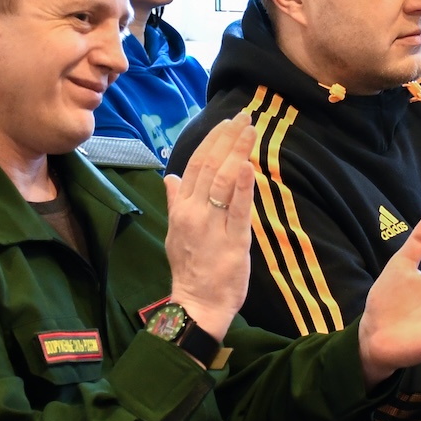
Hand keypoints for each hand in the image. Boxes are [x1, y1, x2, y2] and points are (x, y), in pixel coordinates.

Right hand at [163, 114, 256, 341]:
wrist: (196, 304)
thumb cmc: (190, 268)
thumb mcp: (175, 233)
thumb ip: (175, 202)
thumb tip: (170, 177)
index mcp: (182, 209)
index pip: (195, 165)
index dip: (212, 140)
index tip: (227, 122)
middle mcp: (193, 213)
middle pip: (209, 166)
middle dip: (228, 138)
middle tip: (244, 116)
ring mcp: (211, 227)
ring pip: (222, 181)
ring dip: (237, 152)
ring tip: (250, 130)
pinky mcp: (232, 243)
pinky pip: (237, 210)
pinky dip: (242, 186)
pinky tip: (247, 166)